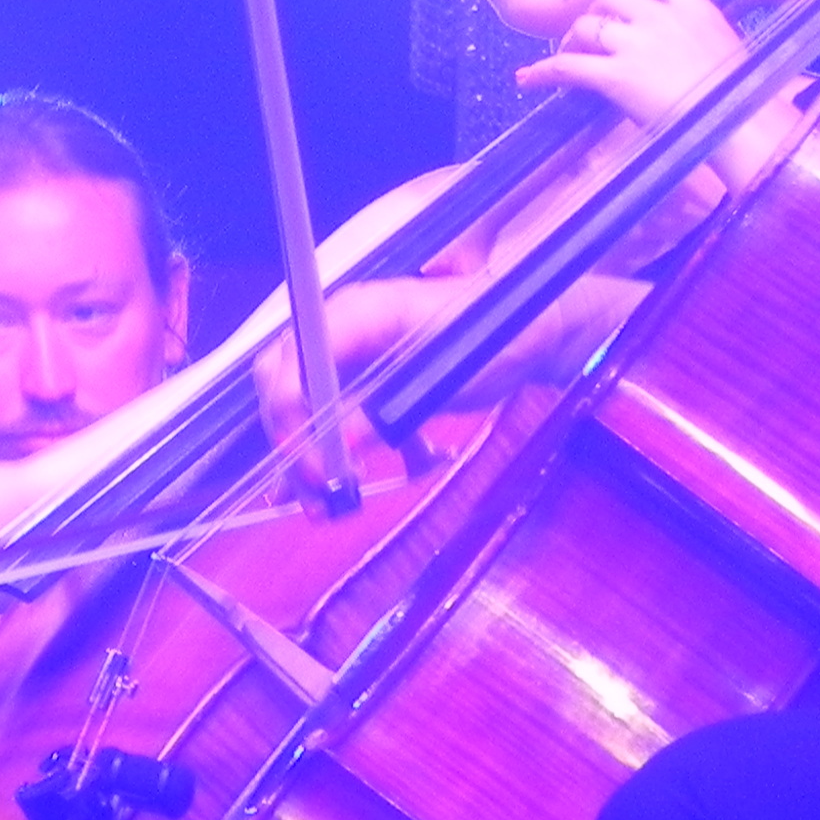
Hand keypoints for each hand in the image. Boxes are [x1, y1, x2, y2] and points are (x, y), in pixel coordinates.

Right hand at [248, 268, 643, 457]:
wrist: (535, 331)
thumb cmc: (501, 331)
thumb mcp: (449, 372)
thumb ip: (391, 406)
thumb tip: (340, 445)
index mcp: (361, 310)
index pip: (294, 356)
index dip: (287, 409)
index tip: (310, 462)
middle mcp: (345, 330)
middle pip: (284, 381)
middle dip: (290, 440)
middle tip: (314, 492)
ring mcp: (354, 357)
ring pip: (304, 408)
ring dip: (311, 461)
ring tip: (329, 509)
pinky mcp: (368, 385)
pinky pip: (335, 423)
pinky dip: (339, 461)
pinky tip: (353, 494)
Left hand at [519, 0, 743, 123]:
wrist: (739, 122)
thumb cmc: (743, 96)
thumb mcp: (730, 50)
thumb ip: (702, 38)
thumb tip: (688, 49)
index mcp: (695, 8)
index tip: (635, 0)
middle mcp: (660, 18)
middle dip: (600, 11)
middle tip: (597, 33)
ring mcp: (635, 46)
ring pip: (587, 25)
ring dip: (574, 38)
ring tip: (570, 53)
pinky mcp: (615, 76)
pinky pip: (568, 66)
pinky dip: (544, 72)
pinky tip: (529, 79)